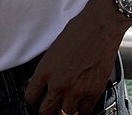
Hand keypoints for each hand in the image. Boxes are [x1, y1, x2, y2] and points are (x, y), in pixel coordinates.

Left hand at [25, 0, 129, 114]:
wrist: (101, 25)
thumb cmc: (80, 30)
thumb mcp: (55, 48)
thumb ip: (50, 68)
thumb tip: (48, 81)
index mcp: (45, 69)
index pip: (31, 97)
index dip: (33, 101)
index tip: (37, 101)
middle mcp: (58, 83)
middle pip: (45, 111)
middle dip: (47, 109)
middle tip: (51, 105)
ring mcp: (75, 91)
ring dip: (65, 109)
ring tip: (68, 103)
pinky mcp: (92, 93)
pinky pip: (84, 113)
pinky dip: (82, 110)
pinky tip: (81, 103)